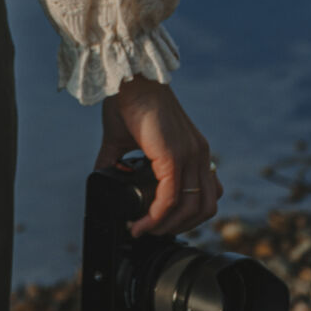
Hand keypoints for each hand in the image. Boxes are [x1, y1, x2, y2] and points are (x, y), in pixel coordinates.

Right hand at [97, 77, 220, 236]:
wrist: (128, 78)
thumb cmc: (127, 101)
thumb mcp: (126, 141)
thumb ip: (119, 163)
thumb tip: (104, 181)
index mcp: (194, 150)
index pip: (206, 193)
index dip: (186, 215)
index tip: (161, 223)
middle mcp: (199, 154)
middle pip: (206, 207)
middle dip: (180, 227)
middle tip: (154, 231)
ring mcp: (190, 155)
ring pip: (192, 209)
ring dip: (168, 227)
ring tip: (145, 229)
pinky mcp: (174, 156)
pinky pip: (170, 199)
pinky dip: (156, 217)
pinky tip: (141, 222)